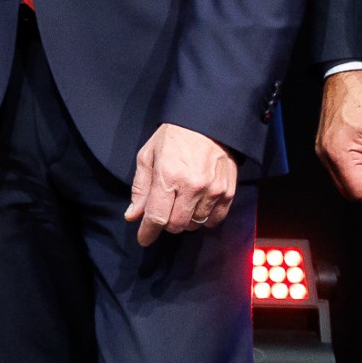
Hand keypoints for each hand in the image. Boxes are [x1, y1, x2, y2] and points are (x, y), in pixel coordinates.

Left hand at [123, 123, 238, 245]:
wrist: (207, 123)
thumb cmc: (173, 137)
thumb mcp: (148, 156)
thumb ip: (140, 188)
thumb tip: (133, 216)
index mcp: (168, 176)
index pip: (157, 216)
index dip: (148, 232)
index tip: (144, 238)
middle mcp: (192, 186)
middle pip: (176, 225)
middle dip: (166, 223)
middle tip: (164, 210)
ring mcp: (213, 190)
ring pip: (195, 225)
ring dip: (185, 220)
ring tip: (182, 203)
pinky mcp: (228, 191)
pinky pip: (215, 220)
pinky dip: (204, 220)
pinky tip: (198, 206)